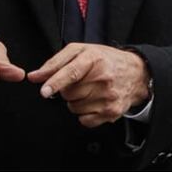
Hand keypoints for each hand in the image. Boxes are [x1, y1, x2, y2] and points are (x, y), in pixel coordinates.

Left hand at [27, 43, 149, 127]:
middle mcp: (102, 78)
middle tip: (79, 82)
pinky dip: (84, 113)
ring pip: (74, 107)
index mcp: (93, 59)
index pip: (71, 72)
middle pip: (69, 93)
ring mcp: (108, 97)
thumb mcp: (80, 51)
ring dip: (75, 101)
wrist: (136, 73)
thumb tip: (35, 76)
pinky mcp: (111, 112)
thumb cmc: (105, 60)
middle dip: (67, 89)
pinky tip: (93, 101)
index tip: (44, 91)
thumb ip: (55, 63)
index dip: (55, 82)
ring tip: (88, 90)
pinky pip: (84, 120)